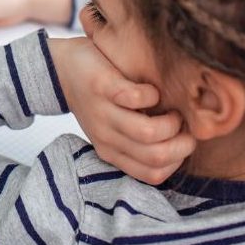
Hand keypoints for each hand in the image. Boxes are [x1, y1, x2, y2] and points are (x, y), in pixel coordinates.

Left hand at [49, 37, 195, 183]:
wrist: (61, 69)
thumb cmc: (98, 99)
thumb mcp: (113, 128)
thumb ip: (138, 141)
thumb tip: (183, 143)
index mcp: (112, 152)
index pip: (154, 175)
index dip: (178, 161)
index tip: (182, 140)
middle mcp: (107, 137)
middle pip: (156, 157)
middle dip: (182, 144)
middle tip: (183, 126)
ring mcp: (103, 113)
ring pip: (148, 133)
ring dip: (170, 122)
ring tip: (171, 110)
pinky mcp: (102, 87)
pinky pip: (135, 98)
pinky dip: (151, 94)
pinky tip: (151, 90)